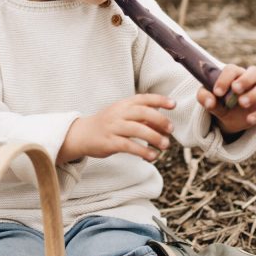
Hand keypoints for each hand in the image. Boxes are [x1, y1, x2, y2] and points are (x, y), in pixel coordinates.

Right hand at [59, 94, 174, 163]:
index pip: (143, 99)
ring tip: (166, 145)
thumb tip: (164, 125)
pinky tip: (152, 156)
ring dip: (154, 137)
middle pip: (142, 112)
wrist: (82, 134)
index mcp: (123, 104)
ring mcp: (113, 127)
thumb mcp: (123, 116)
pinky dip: (142, 151)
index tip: (173, 104)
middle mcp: (118, 113)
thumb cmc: (108, 125)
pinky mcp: (109, 142)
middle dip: (160, 120)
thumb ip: (142, 118)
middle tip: (171, 129)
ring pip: (137, 129)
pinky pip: (128, 146)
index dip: (159, 100)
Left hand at [196, 64, 255, 135]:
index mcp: (234, 74)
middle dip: (246, 79)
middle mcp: (249, 80)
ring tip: (242, 103)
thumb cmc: (218, 101)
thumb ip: (204, 97)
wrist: (228, 118)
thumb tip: (209, 103)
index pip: (232, 69)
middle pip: (255, 71)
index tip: (217, 92)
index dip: (225, 79)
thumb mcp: (208, 99)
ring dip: (254, 94)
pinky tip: (249, 120)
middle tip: (235, 89)